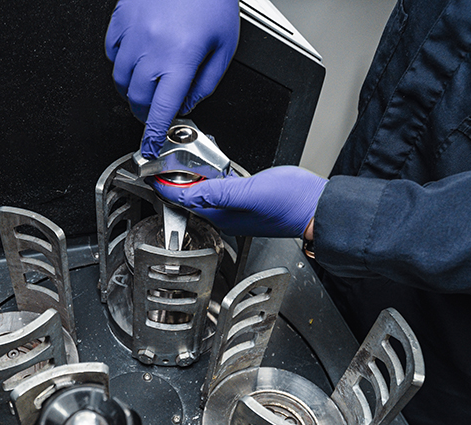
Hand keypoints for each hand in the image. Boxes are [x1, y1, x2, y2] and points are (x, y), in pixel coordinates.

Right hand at [105, 0, 239, 156]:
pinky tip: (136, 58)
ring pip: (120, 79)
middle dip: (144, 113)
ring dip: (132, 90)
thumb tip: (188, 104)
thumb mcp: (224, 46)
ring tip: (148, 83)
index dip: (154, 134)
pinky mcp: (121, 19)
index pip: (162, 110)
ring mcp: (133, 33)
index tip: (151, 147)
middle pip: (137, 99)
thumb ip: (206, 82)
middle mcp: (153, 49)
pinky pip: (111, 52)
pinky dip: (120, 62)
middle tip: (154, 112)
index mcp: (181, 60)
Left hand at [154, 166, 327, 237]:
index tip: (151, 174)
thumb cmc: (292, 202)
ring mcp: (237, 209)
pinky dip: (212, 176)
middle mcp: (227, 216)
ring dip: (193, 177)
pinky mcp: (249, 200)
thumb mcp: (250, 192)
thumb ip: (218, 192)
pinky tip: (213, 164)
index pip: (184, 201)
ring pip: (206, 192)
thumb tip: (190, 191)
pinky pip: (221, 188)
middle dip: (175, 181)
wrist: (319, 206)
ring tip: (182, 160)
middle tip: (162, 164)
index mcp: (223, 217)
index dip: (165, 187)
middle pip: (191, 198)